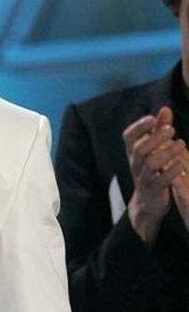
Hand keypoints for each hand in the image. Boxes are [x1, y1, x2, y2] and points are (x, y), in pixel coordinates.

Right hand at [123, 106, 185, 245]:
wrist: (148, 202)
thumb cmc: (152, 170)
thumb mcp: (153, 149)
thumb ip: (159, 129)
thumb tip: (165, 109)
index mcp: (133, 152)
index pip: (128, 136)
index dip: (138, 127)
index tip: (151, 119)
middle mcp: (135, 164)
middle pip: (140, 149)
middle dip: (155, 137)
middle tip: (172, 129)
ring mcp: (143, 177)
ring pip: (150, 164)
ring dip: (166, 152)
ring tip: (181, 143)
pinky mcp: (154, 190)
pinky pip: (161, 180)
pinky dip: (171, 171)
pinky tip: (181, 164)